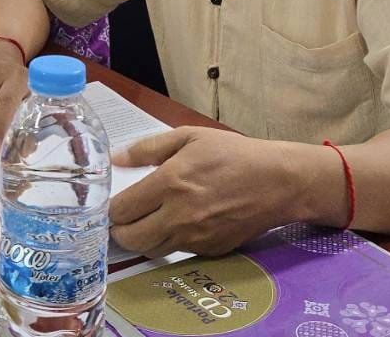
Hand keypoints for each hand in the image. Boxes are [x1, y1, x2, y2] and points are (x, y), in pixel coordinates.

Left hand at [109, 128, 305, 258]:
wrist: (277, 182)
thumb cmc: (233, 154)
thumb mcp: (189, 137)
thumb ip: (148, 148)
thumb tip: (115, 160)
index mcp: (170, 183)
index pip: (122, 210)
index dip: (112, 208)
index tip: (115, 203)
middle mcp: (179, 216)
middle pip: (131, 239)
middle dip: (121, 230)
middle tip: (125, 219)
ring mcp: (195, 238)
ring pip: (151, 251)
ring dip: (143, 240)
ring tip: (147, 223)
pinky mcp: (210, 251)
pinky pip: (178, 252)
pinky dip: (170, 242)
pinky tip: (178, 225)